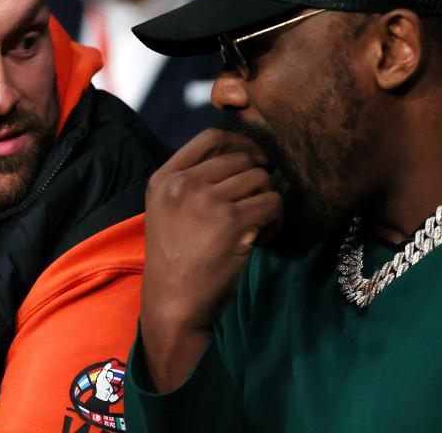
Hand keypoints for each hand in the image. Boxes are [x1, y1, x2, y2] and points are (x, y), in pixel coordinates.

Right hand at [140, 129, 281, 390]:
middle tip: (257, 206)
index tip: (255, 160)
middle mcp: (183, 184)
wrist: (173, 304)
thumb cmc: (176, 260)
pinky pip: (273, 202)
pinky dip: (276, 219)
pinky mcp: (232, 222)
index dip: (241, 143)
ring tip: (259, 224)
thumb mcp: (168, 211)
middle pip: (243, 158)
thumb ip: (193, 181)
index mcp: (165, 178)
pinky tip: (264, 236)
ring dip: (269, 200)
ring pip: (262, 179)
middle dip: (259, 179)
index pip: (211, 137)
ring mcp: (207, 201)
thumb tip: (246, 156)